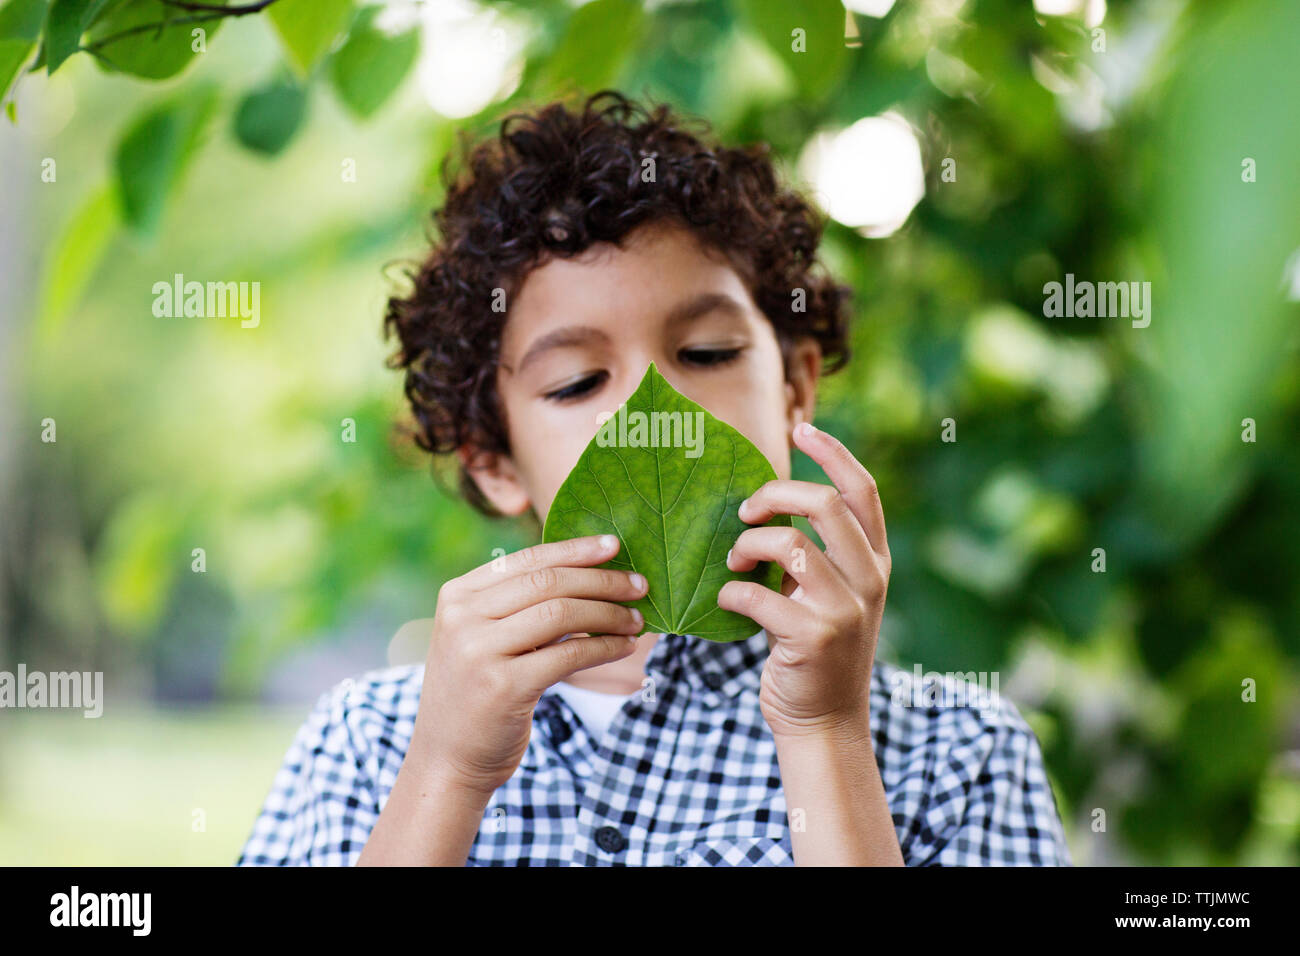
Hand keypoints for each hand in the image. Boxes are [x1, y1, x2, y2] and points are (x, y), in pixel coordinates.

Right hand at [411, 534, 646, 796]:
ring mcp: (479, 652)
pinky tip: (624, 647)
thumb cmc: (478, 692)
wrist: (448, 759)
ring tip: (636, 620)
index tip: (614, 545)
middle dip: (601, 581)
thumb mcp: (481, 637)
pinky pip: (568, 655)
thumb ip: (516, 604)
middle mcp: (462, 618)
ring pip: (562, 614)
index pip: (527, 560)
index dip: (575, 549)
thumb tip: (590, 572)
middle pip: (548, 583)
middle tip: (640, 585)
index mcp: (457, 595)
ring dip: (609, 615)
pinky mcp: (503, 687)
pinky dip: (604, 648)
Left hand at [717, 422, 889, 738]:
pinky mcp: (813, 638)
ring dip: (748, 543)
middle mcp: (868, 580)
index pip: (862, 490)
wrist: (824, 722)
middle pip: (824, 503)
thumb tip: (763, 502)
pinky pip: (758, 594)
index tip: (800, 427)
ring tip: (733, 560)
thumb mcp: (833, 594)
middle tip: (744, 510)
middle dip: (774, 494)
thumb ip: (816, 552)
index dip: (832, 452)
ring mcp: (845, 610)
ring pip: (789, 544)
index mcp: (875, 561)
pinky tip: (728, 599)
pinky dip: (732, 591)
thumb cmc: (814, 648)